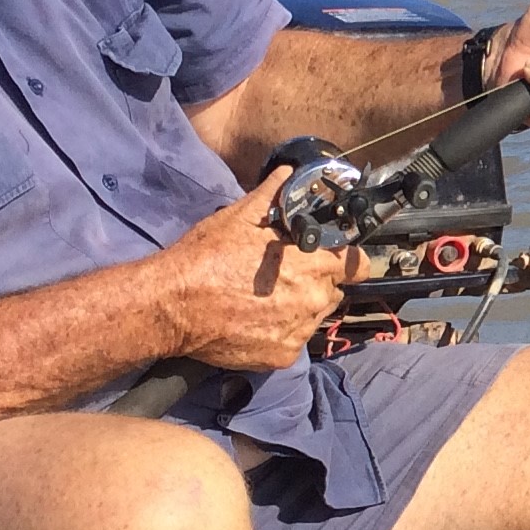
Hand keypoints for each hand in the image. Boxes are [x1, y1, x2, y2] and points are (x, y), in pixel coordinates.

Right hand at [149, 171, 362, 367]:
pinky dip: (280, 333)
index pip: (357, 265)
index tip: (333, 260)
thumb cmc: (206, 258)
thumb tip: (287, 174)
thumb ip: (272, 195)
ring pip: (314, 317)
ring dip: (299, 309)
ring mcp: (299, 331)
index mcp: (312, 265)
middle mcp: (313, 300)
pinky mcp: (281, 356)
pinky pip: (293, 342)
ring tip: (264, 300)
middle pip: (333, 291)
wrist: (172, 305)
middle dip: (315, 283)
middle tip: (284, 278)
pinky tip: (255, 321)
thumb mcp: (239, 217)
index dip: (347, 261)